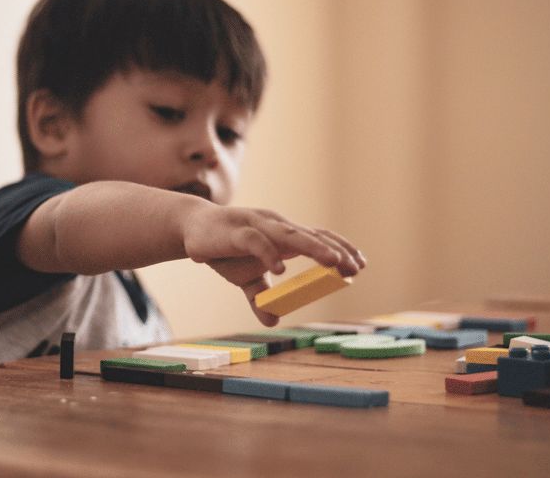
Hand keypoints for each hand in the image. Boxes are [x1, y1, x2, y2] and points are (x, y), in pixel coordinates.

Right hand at [182, 205, 365, 324]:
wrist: (190, 229)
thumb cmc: (222, 249)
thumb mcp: (244, 278)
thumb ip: (260, 297)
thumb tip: (272, 321)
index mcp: (282, 236)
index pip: (318, 237)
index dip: (339, 249)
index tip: (359, 267)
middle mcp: (275, 226)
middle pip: (311, 235)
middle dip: (335, 251)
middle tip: (354, 267)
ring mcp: (257, 226)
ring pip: (290, 235)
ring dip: (314, 247)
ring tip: (333, 261)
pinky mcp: (237, 232)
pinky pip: (257, 242)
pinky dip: (270, 255)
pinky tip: (281, 271)